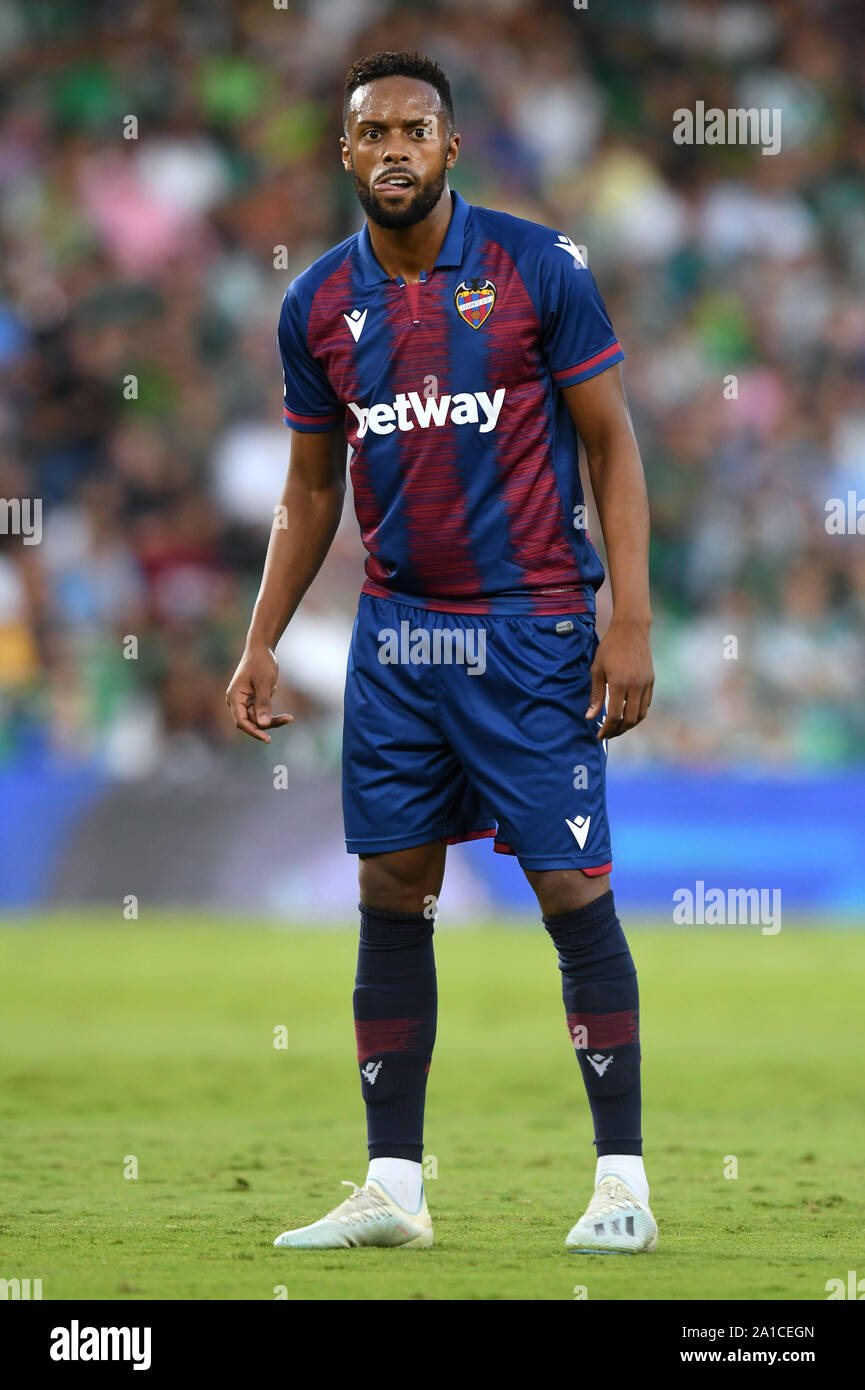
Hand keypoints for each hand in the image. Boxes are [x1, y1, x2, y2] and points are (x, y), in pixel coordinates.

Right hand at [226, 644, 293, 743]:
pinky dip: (271, 709)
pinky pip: (261, 711)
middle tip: (289, 719)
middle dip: (269, 723)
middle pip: (251, 721)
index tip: (268, 739)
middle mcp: (236, 701)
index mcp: (234, 697)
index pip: (241, 721)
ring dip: (272, 718)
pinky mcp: (251, 699)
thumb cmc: (261, 662)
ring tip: (289, 717)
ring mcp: (243, 701)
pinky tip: (275, 687)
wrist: (261, 648)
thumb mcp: (264, 682)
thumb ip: (263, 703)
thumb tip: (263, 724)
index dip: (254, 732)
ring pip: (257, 718)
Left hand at [585, 617, 653, 739]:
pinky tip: (628, 714)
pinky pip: (647, 704)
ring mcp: (646, 684)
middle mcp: (635, 686)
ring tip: (618, 727)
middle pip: (630, 719)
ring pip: (641, 714)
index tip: (599, 735)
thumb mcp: (597, 670)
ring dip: (629, 724)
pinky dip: (638, 713)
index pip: (615, 716)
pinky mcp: (651, 681)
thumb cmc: (610, 648)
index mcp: (619, 684)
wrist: (631, 630)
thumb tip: (590, 717)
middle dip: (618, 730)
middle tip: (608, 734)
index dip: (607, 729)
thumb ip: (595, 695)